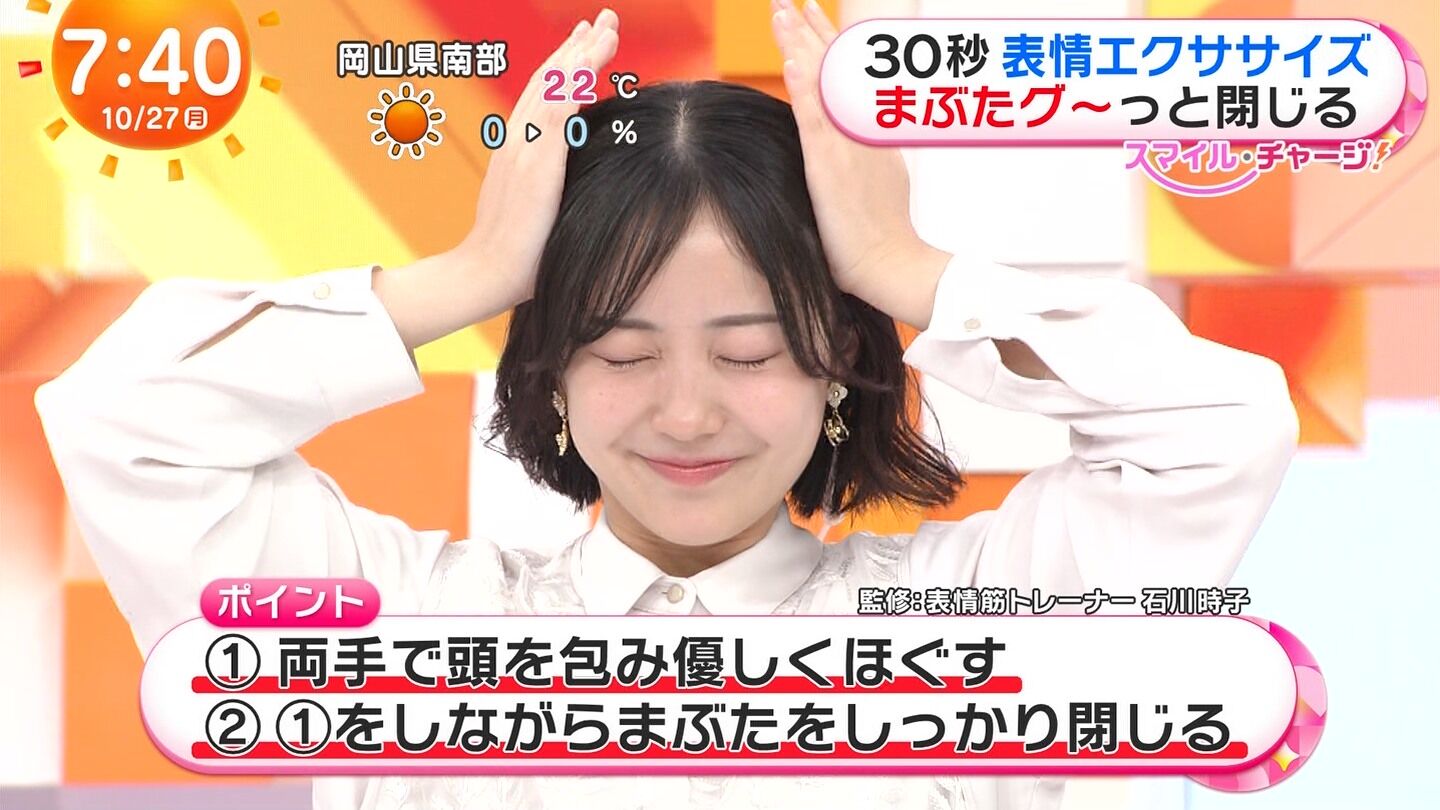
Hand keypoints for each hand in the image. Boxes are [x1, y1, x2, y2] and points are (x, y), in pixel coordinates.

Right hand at [458, 9, 620, 308]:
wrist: (486, 275)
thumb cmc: (520, 257)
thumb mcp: (542, 213)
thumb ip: (557, 195)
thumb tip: (586, 197)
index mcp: (521, 150)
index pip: (546, 96)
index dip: (568, 66)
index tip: (589, 42)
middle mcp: (519, 141)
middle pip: (550, 80)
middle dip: (579, 47)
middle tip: (602, 19)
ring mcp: (523, 149)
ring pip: (554, 87)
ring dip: (582, 55)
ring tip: (605, 28)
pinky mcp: (533, 164)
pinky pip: (556, 112)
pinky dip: (573, 84)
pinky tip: (592, 62)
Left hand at [770, 0, 948, 328]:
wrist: (894, 266)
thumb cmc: (880, 240)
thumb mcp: (871, 190)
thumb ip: (854, 168)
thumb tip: (840, 168)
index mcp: (867, 134)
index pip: (843, 78)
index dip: (826, 43)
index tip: (809, 13)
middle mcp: (859, 130)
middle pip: (833, 68)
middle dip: (809, 30)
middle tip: (789, 0)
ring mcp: (847, 144)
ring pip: (822, 83)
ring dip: (800, 44)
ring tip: (783, 11)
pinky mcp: (831, 166)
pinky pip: (815, 118)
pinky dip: (804, 86)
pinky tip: (792, 60)